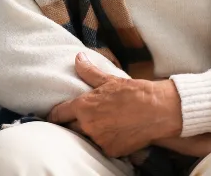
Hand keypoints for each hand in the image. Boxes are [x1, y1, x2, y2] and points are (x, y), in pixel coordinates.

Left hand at [47, 54, 181, 158]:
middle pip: (69, 129)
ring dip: (87, 133)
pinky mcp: (111, 151)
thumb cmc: (133, 92)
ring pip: (85, 139)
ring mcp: (99, 140)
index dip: (54, 115)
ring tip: (96, 125)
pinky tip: (111, 132)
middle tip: (76, 119)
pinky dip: (103, 141)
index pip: (58, 114)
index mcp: (84, 107)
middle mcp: (88, 126)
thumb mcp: (109, 80)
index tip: (52, 116)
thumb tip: (78, 58)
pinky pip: (100, 147)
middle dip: (71, 125)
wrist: (158, 110)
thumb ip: (89, 72)